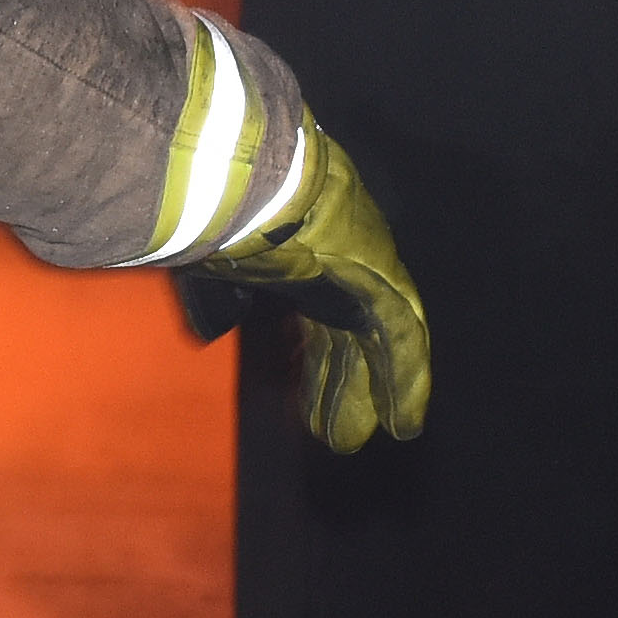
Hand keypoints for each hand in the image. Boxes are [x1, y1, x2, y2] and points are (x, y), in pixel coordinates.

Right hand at [193, 128, 432, 451]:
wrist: (248, 184)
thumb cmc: (222, 217)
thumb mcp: (215, 264)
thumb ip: (220, 298)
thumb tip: (211, 328)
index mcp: (300, 262)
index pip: (315, 327)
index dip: (314, 369)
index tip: (307, 409)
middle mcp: (339, 266)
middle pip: (345, 339)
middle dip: (341, 386)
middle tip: (335, 433)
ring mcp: (367, 270)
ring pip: (379, 342)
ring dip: (377, 390)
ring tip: (386, 434)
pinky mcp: (385, 280)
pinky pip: (402, 338)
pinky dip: (404, 381)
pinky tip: (405, 422)